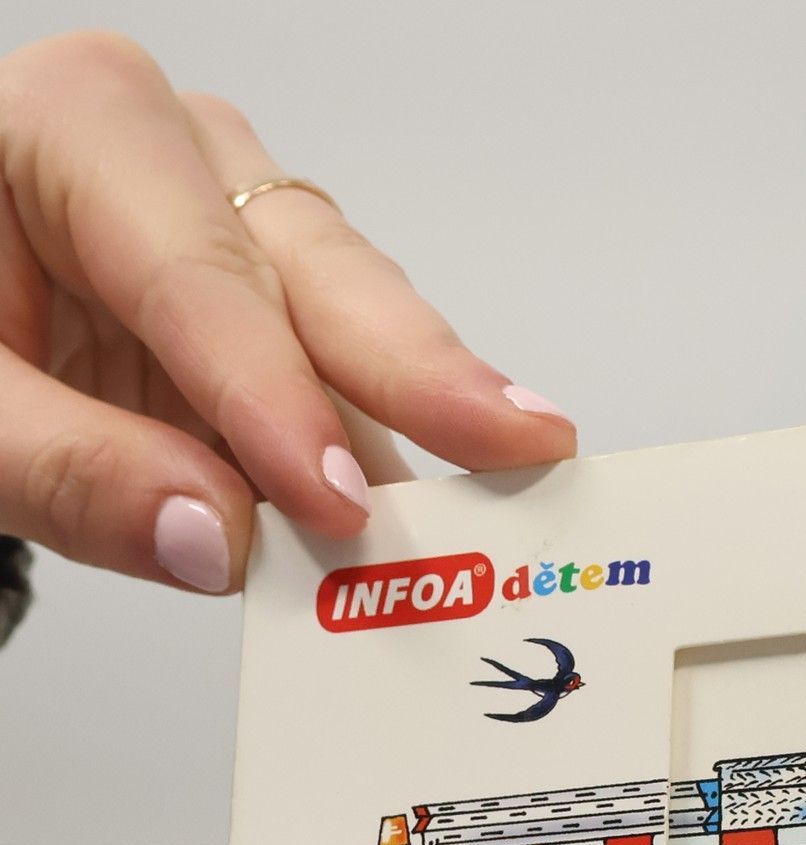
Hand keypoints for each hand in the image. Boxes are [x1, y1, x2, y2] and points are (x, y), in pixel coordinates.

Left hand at [0, 31, 574, 592]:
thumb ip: (66, 470)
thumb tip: (209, 535)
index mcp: (79, 128)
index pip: (203, 276)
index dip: (280, 399)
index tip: (338, 502)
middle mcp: (179, 161)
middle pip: (323, 275)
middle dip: (425, 375)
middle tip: (520, 446)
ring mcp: (238, 235)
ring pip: (356, 328)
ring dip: (420, 432)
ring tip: (500, 503)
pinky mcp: (270, 318)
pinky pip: (345, 390)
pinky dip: (382, 462)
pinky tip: (435, 515)